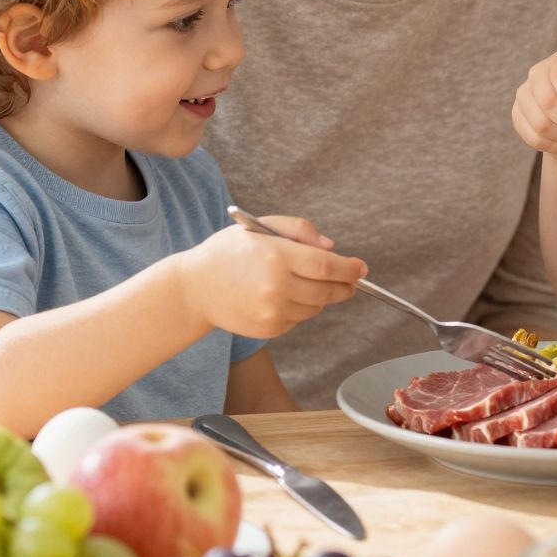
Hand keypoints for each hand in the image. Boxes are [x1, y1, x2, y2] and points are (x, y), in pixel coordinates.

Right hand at [180, 215, 365, 338]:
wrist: (194, 288)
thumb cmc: (228, 252)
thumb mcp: (260, 227)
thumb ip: (299, 230)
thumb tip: (332, 247)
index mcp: (276, 256)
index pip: (327, 266)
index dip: (349, 268)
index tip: (361, 268)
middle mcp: (276, 287)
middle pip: (328, 291)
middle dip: (345, 286)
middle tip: (351, 281)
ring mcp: (272, 311)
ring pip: (316, 307)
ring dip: (321, 296)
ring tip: (306, 283)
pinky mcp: (269, 329)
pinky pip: (299, 319)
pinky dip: (301, 308)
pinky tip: (283, 296)